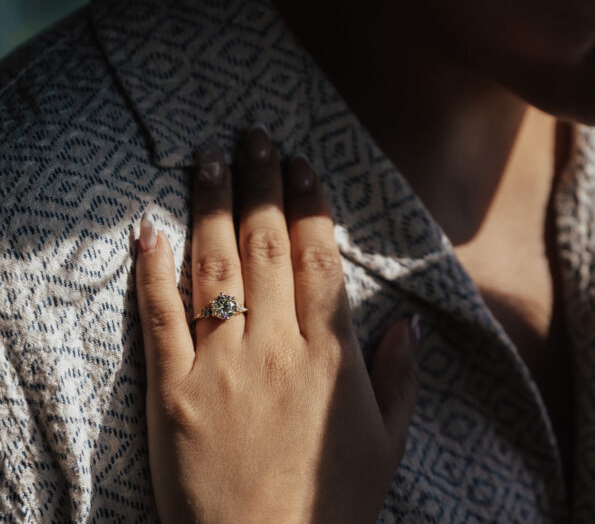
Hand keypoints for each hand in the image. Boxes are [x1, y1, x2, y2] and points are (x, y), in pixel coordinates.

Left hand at [134, 128, 418, 522]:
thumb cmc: (331, 505)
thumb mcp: (387, 445)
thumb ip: (400, 378)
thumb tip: (411, 322)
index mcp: (331, 356)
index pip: (319, 260)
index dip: (310, 206)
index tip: (304, 165)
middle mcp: (276, 348)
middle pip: (266, 247)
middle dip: (263, 185)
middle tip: (256, 137)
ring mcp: (219, 366)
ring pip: (215, 266)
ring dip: (214, 206)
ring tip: (210, 158)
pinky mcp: (171, 392)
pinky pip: (160, 317)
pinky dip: (154, 268)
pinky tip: (152, 226)